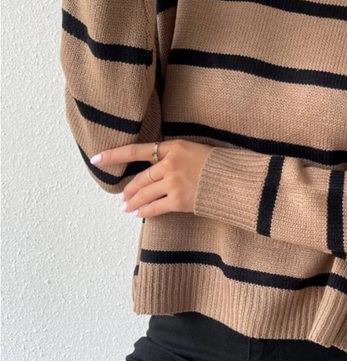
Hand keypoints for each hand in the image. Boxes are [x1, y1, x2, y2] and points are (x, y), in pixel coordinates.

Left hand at [90, 139, 213, 216]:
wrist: (236, 180)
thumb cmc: (218, 164)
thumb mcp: (195, 151)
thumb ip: (174, 157)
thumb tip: (156, 168)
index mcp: (174, 147)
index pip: (137, 149)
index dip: (114, 154)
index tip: (96, 158)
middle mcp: (170, 163)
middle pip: (140, 178)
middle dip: (128, 190)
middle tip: (121, 197)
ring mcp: (174, 183)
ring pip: (144, 195)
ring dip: (132, 203)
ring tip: (125, 207)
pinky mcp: (179, 200)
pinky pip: (155, 208)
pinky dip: (144, 212)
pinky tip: (138, 214)